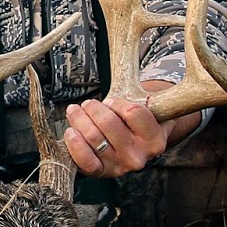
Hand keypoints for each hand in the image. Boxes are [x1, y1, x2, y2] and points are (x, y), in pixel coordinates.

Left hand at [63, 81, 199, 177]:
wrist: (131, 147)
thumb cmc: (134, 121)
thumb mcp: (144, 105)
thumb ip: (140, 91)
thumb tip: (131, 53)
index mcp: (155, 140)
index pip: (131, 112)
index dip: (117, 102)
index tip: (113, 101)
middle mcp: (139, 158)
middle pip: (107, 124)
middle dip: (93, 108)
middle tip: (88, 104)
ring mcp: (119, 168)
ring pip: (92, 137)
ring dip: (79, 119)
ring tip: (76, 111)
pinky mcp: (101, 173)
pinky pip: (84, 160)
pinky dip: (73, 142)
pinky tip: (71, 131)